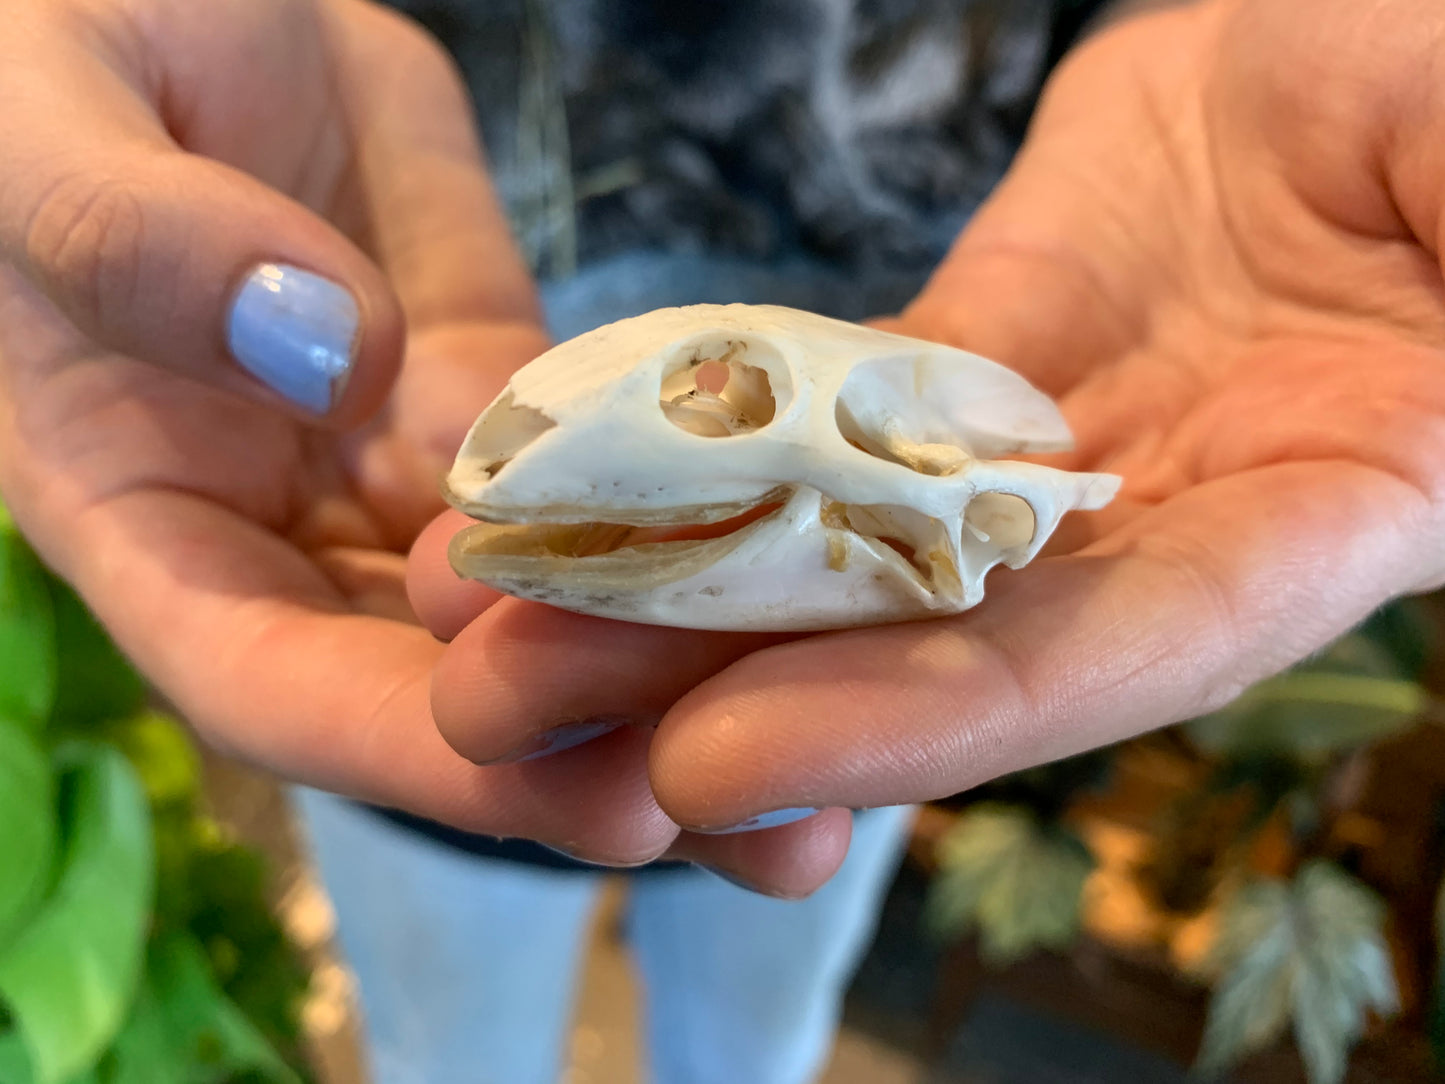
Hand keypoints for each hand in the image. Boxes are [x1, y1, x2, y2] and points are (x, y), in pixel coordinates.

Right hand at [0, 0, 855, 889]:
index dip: (434, 757)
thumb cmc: (39, 54)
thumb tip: (323, 349)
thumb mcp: (47, 129)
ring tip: (848, 736)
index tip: (602, 801)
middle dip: (603, 760)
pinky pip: (607, 451)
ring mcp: (410, 453)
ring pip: (547, 590)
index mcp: (151, 512)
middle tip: (781, 833)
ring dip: (682, 668)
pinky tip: (823, 556)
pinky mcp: (501, 372)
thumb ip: (143, 241)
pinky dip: (705, 509)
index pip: (281, 684)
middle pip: (445, 683)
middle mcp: (295, 518)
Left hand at [415, 0, 1444, 874]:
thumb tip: (1412, 412)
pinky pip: (821, 400)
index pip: (1092, 661)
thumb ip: (1443, 308)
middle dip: (709, 688)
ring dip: (659, 586)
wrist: (1370, 53)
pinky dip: (700, 442)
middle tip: (501, 721)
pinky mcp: (969, 351)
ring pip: (838, 534)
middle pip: (914, 639)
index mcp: (1312, 520)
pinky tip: (563, 478)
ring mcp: (1046, 444)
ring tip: (470, 619)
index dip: (910, 724)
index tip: (715, 762)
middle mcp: (1153, 522)